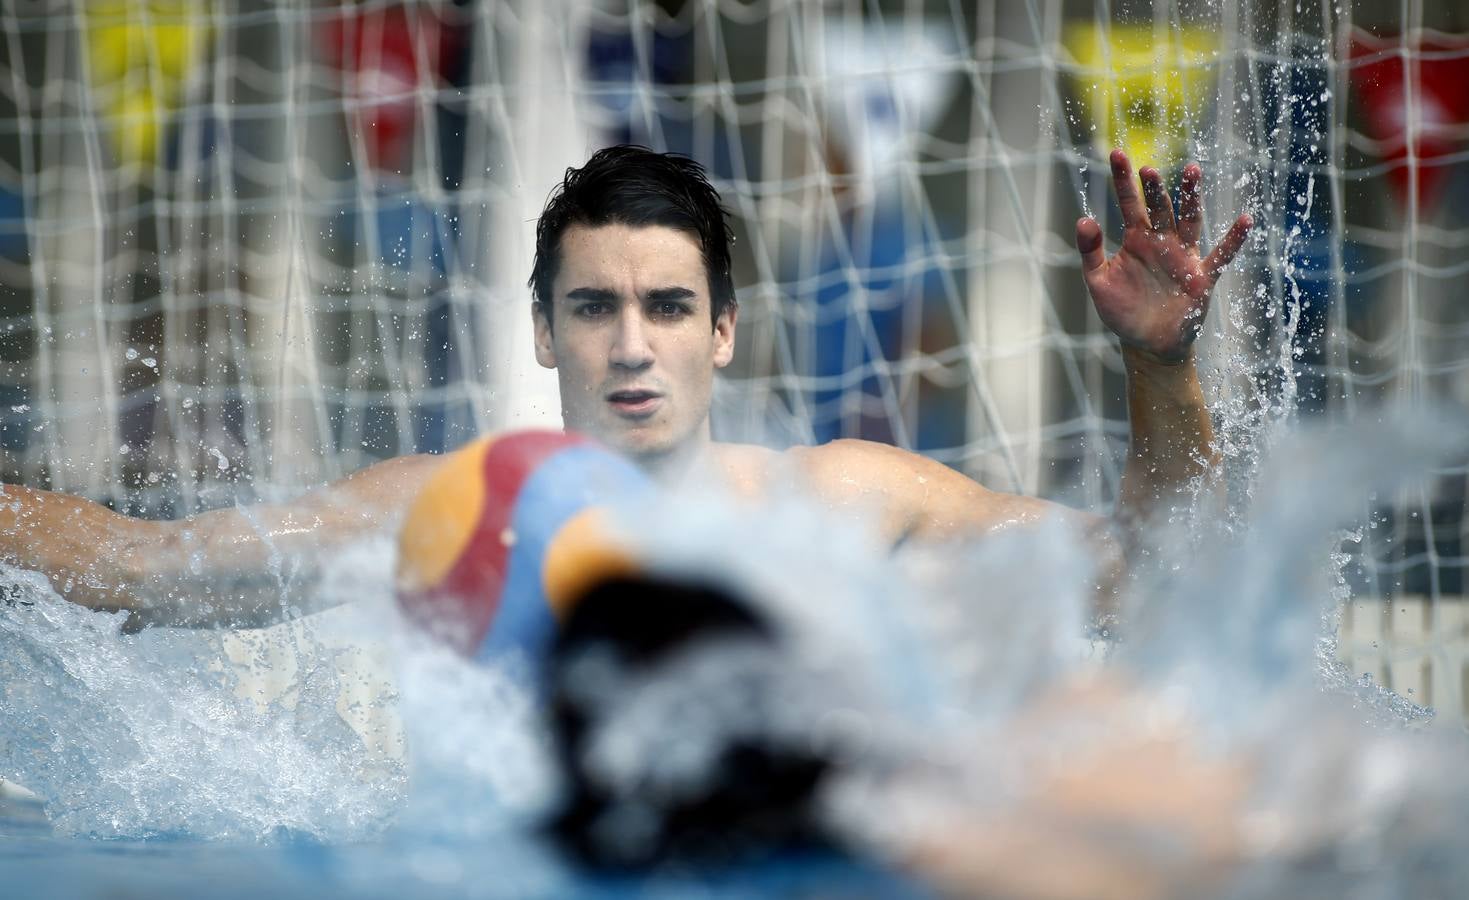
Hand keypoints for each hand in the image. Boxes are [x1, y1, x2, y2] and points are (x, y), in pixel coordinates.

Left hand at [1076, 150, 1252, 363]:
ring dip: (1191, 198)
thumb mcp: (1098, 282)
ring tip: (1192, 171)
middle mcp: (1162, 241)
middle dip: (1155, 188)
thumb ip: (1090, 252)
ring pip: (1190, 220)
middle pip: (1160, 207)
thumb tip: (1083, 220)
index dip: (1123, 180)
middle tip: (1148, 169)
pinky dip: (1233, 240)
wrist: (1147, 342)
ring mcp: (1183, 256)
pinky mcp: (1202, 277)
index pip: (1129, 203)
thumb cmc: (1122, 310)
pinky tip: (1245, 220)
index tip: (1116, 154)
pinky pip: (1220, 255)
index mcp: (1136, 239)